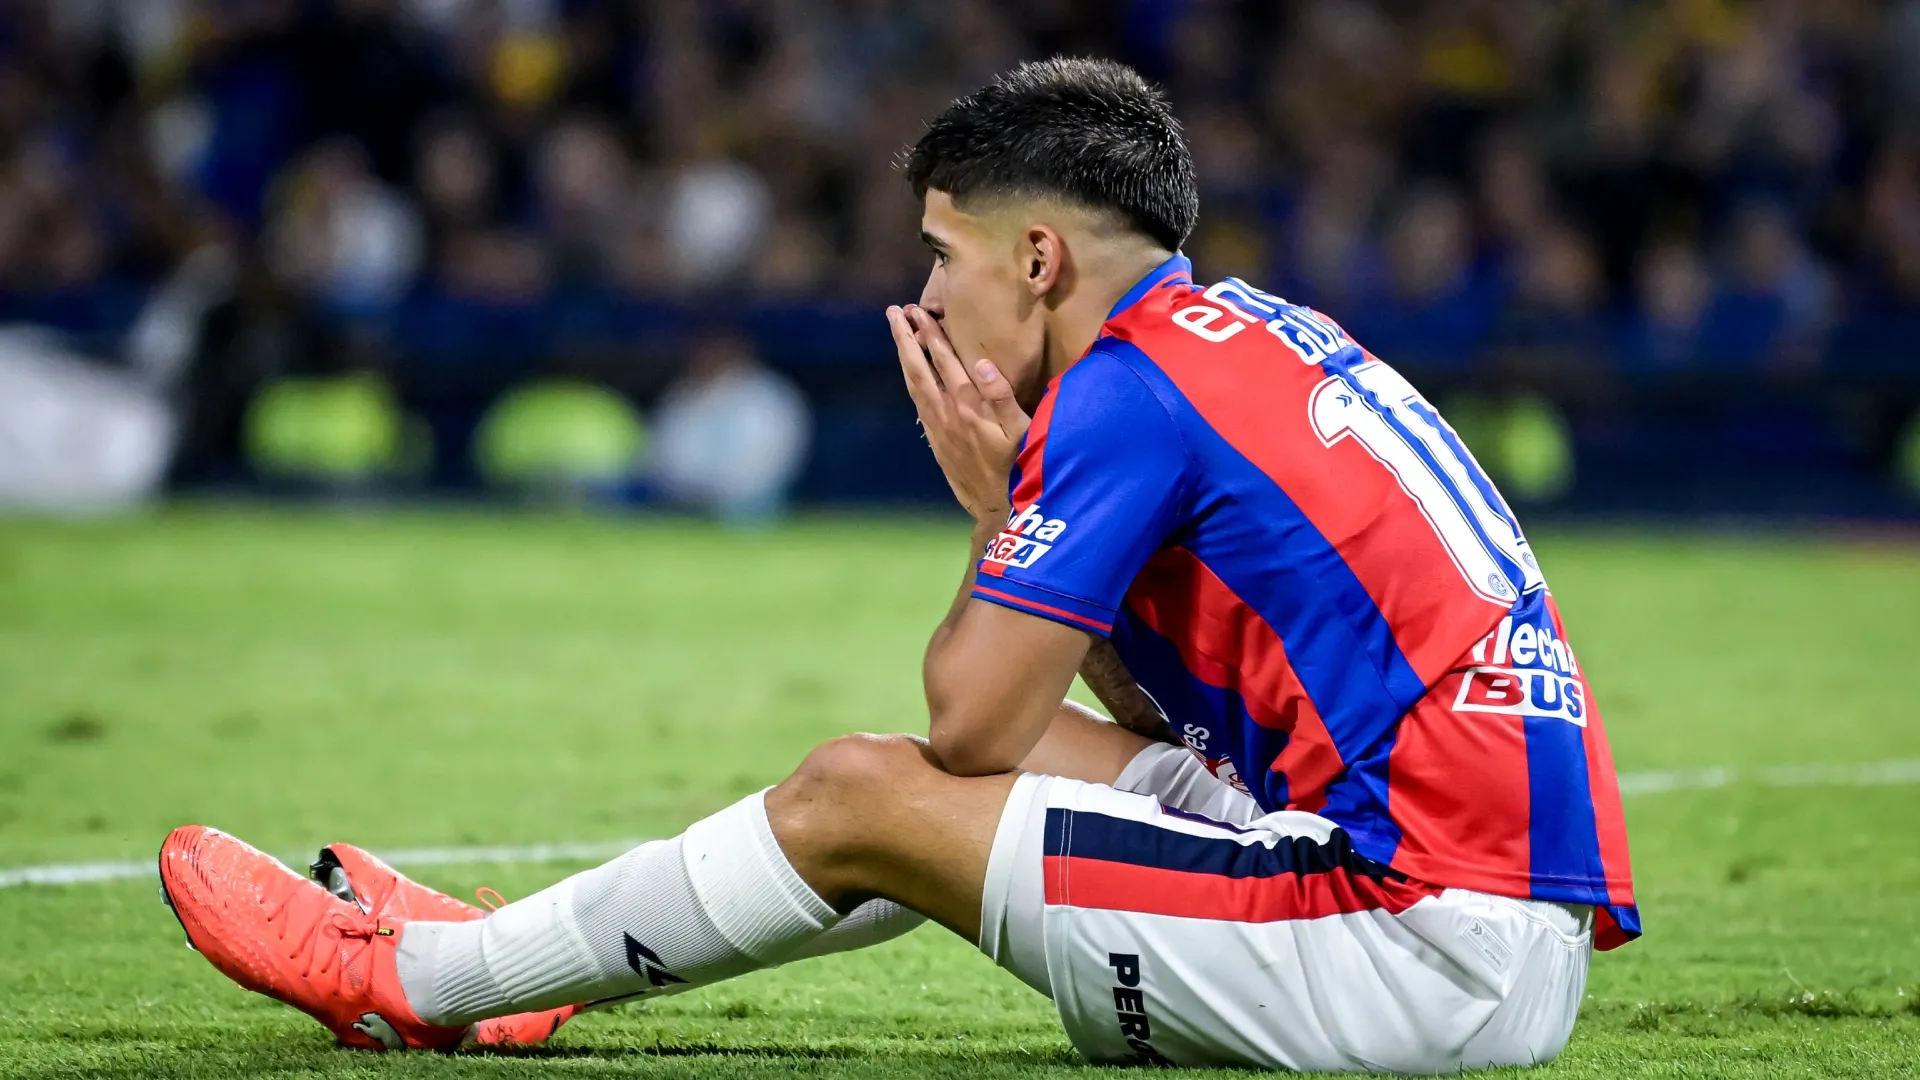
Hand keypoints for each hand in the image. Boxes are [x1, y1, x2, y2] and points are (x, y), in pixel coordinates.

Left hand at [887, 304, 1030, 524]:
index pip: (944, 362)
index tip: (918, 312)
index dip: (931, 335)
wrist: (997, 508)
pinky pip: (917, 404)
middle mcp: (947, 414)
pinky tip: (909, 373)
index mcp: (968, 406)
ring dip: (904, 356)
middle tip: (894, 313)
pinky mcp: (936, 442)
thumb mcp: (1021, 431)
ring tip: (898, 333)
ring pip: (913, 385)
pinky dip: (910, 381)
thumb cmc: (1019, 467)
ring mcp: (938, 428)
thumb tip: (982, 363)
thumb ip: (1002, 396)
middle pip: (919, 369)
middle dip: (906, 339)